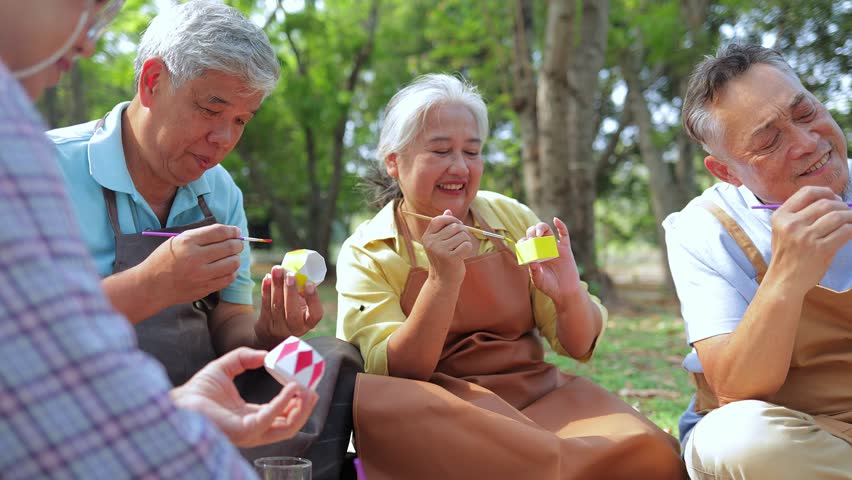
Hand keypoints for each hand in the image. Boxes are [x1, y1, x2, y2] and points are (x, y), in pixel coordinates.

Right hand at [140, 224, 243, 305]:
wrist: (152, 285)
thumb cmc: (166, 259)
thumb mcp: (177, 240)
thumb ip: (201, 236)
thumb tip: (228, 233)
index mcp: (187, 242)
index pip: (219, 232)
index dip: (232, 231)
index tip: (236, 232)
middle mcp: (195, 258)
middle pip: (229, 247)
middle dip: (237, 244)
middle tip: (238, 244)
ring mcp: (201, 275)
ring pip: (232, 263)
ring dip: (235, 258)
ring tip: (231, 256)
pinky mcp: (205, 288)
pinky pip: (228, 278)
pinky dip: (231, 272)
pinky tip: (226, 268)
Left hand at [170, 347, 317, 447]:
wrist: (178, 400)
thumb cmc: (197, 390)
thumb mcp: (226, 367)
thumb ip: (245, 358)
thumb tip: (265, 354)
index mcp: (252, 416)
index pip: (283, 413)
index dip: (297, 400)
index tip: (307, 383)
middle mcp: (254, 427)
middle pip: (290, 424)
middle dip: (306, 408)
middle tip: (314, 388)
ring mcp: (250, 432)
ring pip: (287, 427)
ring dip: (301, 408)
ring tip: (308, 389)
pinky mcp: (244, 430)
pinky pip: (271, 418)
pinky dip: (284, 403)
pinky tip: (292, 388)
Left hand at [255, 265, 323, 343]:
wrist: (274, 330)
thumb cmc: (294, 309)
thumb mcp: (303, 304)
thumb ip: (303, 291)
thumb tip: (300, 269)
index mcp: (309, 321)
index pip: (315, 314)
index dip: (313, 299)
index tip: (309, 284)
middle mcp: (296, 327)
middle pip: (292, 312)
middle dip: (291, 292)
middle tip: (290, 275)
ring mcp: (279, 327)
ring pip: (277, 306)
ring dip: (276, 286)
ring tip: (277, 270)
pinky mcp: (266, 323)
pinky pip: (265, 305)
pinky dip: (266, 290)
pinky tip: (268, 278)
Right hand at [421, 210, 474, 284]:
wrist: (443, 280)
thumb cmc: (444, 258)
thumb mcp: (441, 241)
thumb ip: (444, 226)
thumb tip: (448, 211)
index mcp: (427, 237)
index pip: (440, 219)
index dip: (452, 220)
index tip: (458, 226)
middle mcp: (431, 242)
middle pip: (455, 226)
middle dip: (463, 232)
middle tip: (461, 242)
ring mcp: (440, 250)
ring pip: (462, 235)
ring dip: (466, 241)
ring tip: (461, 250)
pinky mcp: (450, 257)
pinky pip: (466, 245)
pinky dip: (468, 249)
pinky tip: (463, 256)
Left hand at [525, 217, 582, 307]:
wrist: (565, 292)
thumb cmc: (549, 286)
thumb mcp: (538, 280)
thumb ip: (534, 271)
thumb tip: (531, 260)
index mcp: (532, 255)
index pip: (525, 243)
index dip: (523, 242)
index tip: (524, 248)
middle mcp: (542, 249)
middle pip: (534, 233)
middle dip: (531, 232)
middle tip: (532, 238)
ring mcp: (553, 247)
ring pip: (547, 231)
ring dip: (541, 228)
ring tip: (539, 234)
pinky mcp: (565, 249)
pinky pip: (564, 234)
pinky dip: (561, 226)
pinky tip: (556, 220)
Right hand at [769, 186, 851, 292]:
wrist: (784, 281)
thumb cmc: (787, 255)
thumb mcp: (783, 231)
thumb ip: (799, 215)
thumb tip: (832, 201)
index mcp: (781, 216)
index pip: (807, 192)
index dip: (825, 191)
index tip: (834, 198)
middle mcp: (792, 224)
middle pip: (826, 203)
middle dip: (842, 206)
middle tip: (847, 212)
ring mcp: (806, 237)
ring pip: (837, 216)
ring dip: (850, 217)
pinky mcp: (820, 249)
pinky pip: (844, 231)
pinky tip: (851, 231)